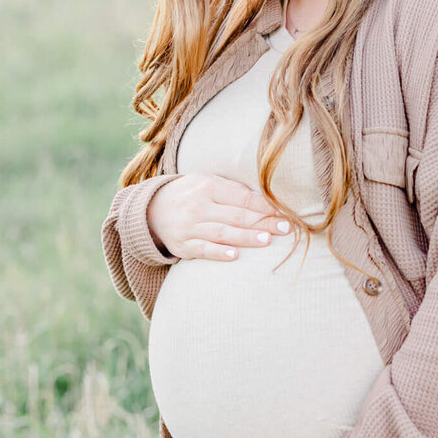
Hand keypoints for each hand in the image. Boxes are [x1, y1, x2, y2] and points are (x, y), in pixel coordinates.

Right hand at [146, 173, 289, 260]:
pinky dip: (219, 253)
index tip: (283, 212)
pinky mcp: (183, 245)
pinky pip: (203, 250)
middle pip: (235, 216)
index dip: (263, 205)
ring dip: (246, 237)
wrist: (152, 210)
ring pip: (222, 233)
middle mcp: (197, 206)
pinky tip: (235, 256)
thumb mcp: (206, 181)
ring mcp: (189, 227)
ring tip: (267, 240)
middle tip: (284, 228)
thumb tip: (265, 200)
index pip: (241, 197)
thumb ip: (232, 189)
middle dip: (262, 222)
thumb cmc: (190, 194)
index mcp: (207, 186)